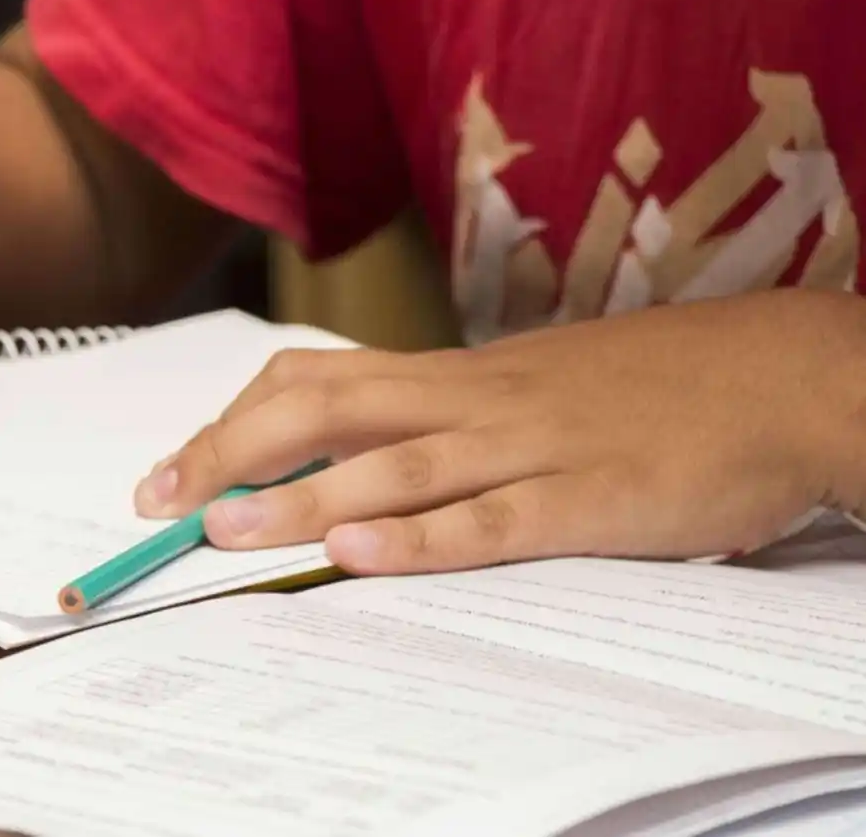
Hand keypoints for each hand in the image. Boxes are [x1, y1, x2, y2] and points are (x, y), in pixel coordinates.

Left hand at [134, 289, 865, 573]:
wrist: (768, 375)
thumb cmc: (636, 386)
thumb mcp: (524, 389)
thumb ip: (442, 419)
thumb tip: (355, 459)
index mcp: (455, 377)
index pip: (317, 384)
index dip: (234, 424)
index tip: (173, 469)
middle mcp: (476, 402)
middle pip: (331, 411)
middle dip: (235, 455)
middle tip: (162, 502)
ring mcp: (530, 448)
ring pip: (396, 468)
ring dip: (304, 497)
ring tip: (225, 529)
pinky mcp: (590, 499)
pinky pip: (493, 520)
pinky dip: (421, 538)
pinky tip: (360, 553)